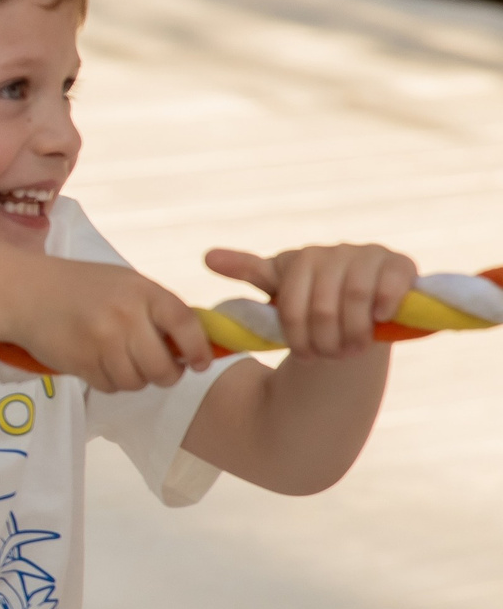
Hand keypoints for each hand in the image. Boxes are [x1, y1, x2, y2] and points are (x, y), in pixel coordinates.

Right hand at [2, 260, 210, 391]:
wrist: (26, 292)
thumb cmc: (81, 287)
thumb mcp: (125, 284)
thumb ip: (156, 309)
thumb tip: (191, 346)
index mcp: (142, 291)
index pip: (186, 325)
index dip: (199, 350)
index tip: (200, 364)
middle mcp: (125, 316)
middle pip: (163, 367)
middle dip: (167, 375)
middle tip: (161, 371)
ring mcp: (102, 341)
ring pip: (137, 382)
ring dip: (135, 380)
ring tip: (124, 363)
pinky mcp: (81, 362)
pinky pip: (110, 386)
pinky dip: (109, 382)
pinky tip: (99, 363)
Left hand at [207, 243, 416, 357]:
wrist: (359, 310)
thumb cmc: (311, 301)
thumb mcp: (277, 290)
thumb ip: (246, 271)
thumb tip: (208, 256)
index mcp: (300, 259)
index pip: (291, 307)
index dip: (299, 338)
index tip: (304, 355)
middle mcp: (334, 251)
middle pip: (324, 308)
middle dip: (326, 342)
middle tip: (330, 357)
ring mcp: (368, 255)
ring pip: (355, 300)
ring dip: (354, 334)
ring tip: (352, 348)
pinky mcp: (400, 264)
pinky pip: (390, 285)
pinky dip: (382, 308)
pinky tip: (380, 321)